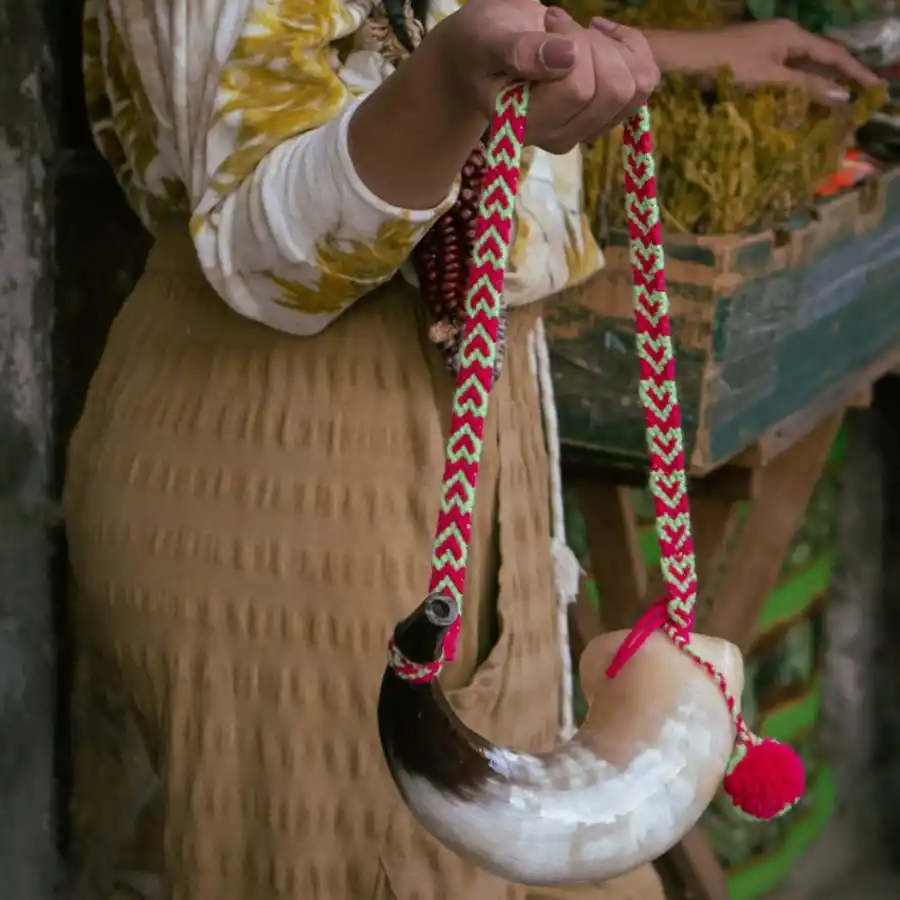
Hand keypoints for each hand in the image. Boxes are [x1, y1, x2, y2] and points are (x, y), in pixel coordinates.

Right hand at [429, 1, 659, 152]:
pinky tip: (599, 35)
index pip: (579, 88)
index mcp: (526, 126)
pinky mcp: (606, 116)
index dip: (573, 45)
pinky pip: (646, 81)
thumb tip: (564, 58)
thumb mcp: (489, 39)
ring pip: (635, 86)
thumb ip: (520, 51)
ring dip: (613, 46)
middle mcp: (559, 137)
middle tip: (560, 27)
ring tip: (577, 34)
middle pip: (613, 90)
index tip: (547, 25)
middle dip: (594, 44)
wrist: (486, 55)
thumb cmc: (481, 45)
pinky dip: (631, 47)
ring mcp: (586, 130)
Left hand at [719, 19, 880, 100]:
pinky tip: (803, 100)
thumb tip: (841, 95)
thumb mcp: (769, 76)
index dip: (855, 72)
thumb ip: (804, 85)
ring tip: (837, 104)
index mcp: (793, 35)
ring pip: (802, 66)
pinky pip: (785, 71)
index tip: (874, 88)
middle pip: (820, 58)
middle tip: (860, 99)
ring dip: (819, 84)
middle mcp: (785, 36)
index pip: (833, 54)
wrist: (688, 58)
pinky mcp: (755, 58)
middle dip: (840, 78)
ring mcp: (769, 46)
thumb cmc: (728, 64)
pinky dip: (798, 85)